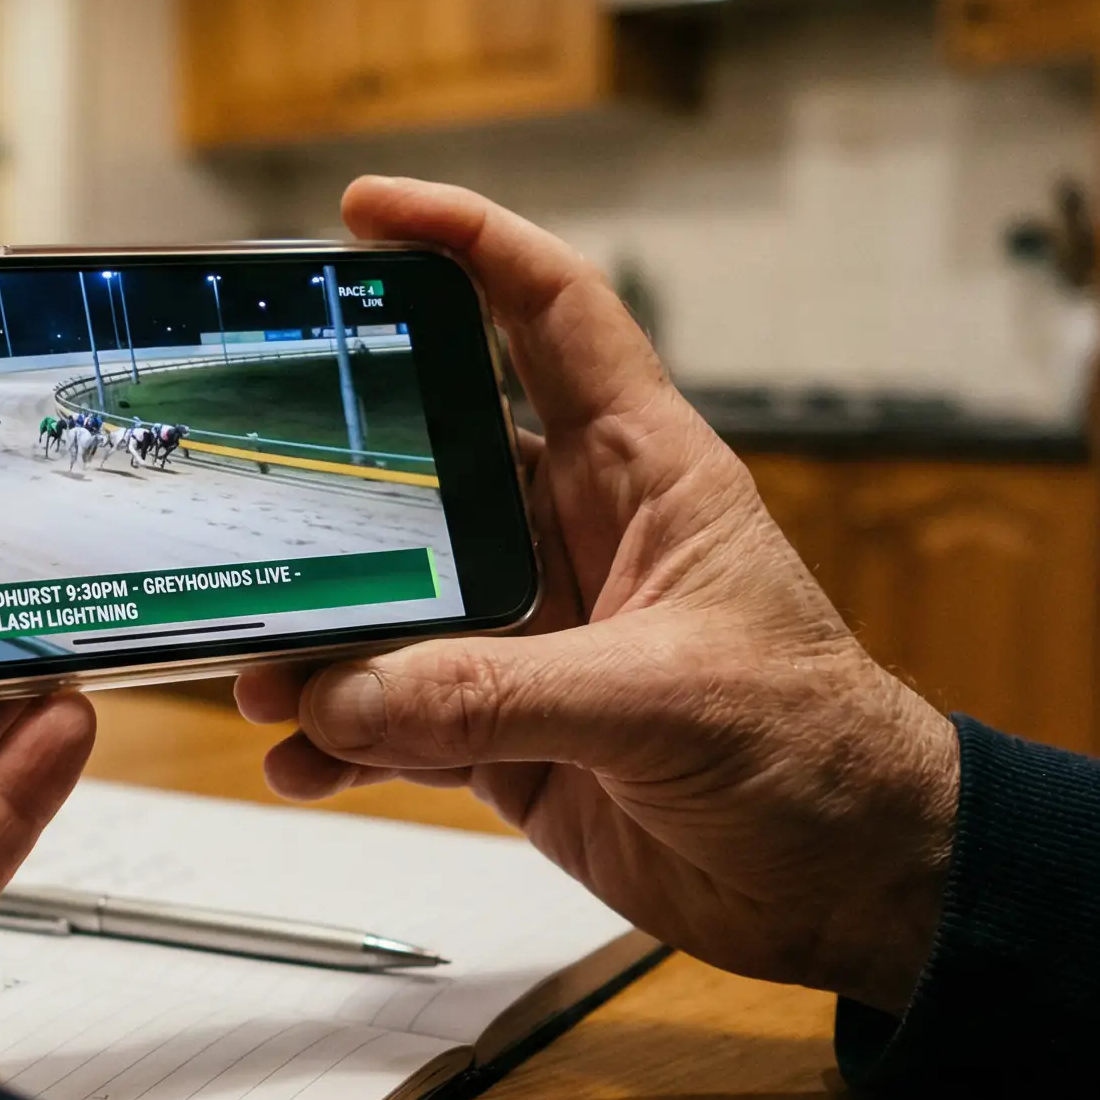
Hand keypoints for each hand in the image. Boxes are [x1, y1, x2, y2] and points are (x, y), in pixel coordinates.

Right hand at [239, 178, 959, 1013]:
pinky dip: (338, 735)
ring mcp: (534, 634)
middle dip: (333, 471)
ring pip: (393, 599)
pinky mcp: (509, 729)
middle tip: (246, 476)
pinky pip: (394, 714)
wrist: (853, 887)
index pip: (550, 314)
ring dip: (323, 632)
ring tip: (262, 669)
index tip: (367, 212)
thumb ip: (498, 694)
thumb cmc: (821, 753)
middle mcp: (573, 536)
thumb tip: (351, 691)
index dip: (467, 243)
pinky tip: (300, 758)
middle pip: (429, 460)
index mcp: (641, 473)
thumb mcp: (666, 703)